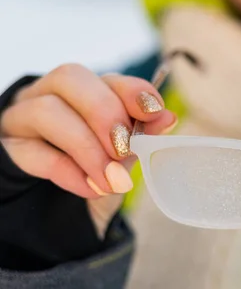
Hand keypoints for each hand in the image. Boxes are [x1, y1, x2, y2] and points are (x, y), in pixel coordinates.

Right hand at [0, 64, 176, 235]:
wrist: (57, 219)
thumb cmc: (95, 175)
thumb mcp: (122, 158)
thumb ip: (141, 136)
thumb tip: (168, 118)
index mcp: (86, 92)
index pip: (107, 77)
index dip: (133, 90)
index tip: (156, 112)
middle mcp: (50, 95)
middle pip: (70, 78)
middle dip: (104, 111)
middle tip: (124, 149)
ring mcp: (22, 118)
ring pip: (46, 110)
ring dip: (86, 146)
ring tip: (110, 179)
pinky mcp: (7, 148)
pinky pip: (31, 151)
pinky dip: (67, 171)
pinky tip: (90, 190)